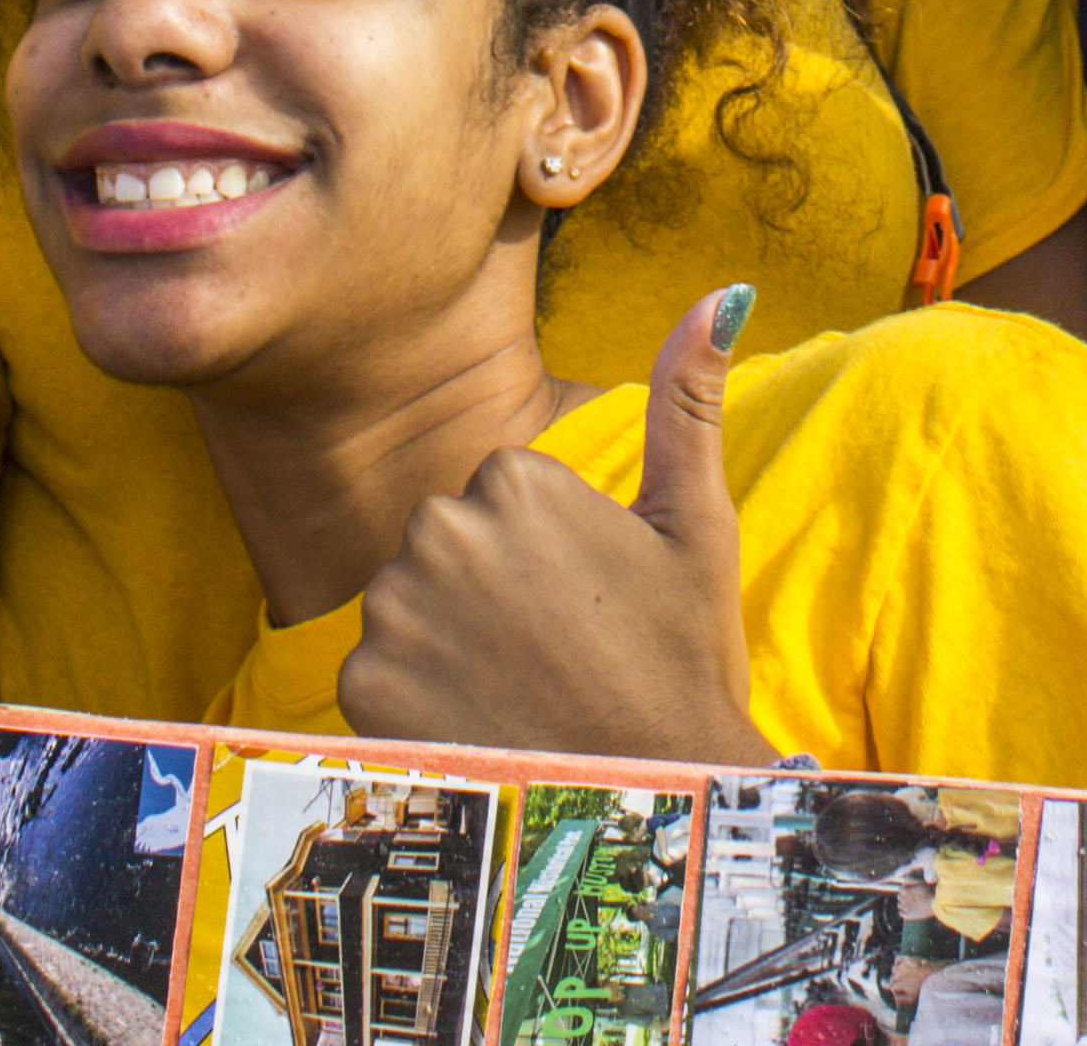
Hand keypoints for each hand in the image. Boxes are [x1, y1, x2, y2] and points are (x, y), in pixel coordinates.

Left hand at [339, 287, 766, 767]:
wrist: (650, 792)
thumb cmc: (681, 656)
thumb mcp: (694, 523)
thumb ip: (687, 399)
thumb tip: (724, 294)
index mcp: (513, 476)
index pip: (498, 496)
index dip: (546, 554)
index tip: (586, 601)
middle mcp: (439, 527)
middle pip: (445, 544)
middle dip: (486, 589)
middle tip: (555, 648)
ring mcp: (394, 608)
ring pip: (408, 603)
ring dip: (447, 641)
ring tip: (519, 686)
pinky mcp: (362, 682)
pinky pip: (377, 671)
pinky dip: (415, 699)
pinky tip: (477, 720)